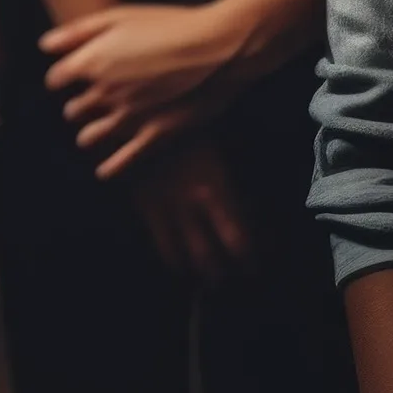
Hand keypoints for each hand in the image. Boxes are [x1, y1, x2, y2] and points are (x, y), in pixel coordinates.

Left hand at [41, 1, 240, 175]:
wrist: (216, 48)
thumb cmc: (168, 25)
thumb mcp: (118, 17)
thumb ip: (77, 32)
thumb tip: (45, 46)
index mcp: (92, 61)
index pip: (56, 79)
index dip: (59, 79)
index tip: (63, 80)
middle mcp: (105, 92)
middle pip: (74, 109)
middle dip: (76, 108)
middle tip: (80, 108)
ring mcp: (130, 116)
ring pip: (93, 135)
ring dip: (88, 135)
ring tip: (87, 137)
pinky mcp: (157, 134)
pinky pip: (126, 159)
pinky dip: (113, 168)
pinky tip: (104, 172)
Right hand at [129, 135, 248, 281]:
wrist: (136, 112)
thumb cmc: (186, 121)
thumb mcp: (219, 144)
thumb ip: (232, 179)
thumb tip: (250, 209)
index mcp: (215, 186)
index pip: (239, 240)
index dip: (250, 259)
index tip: (256, 264)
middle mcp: (190, 204)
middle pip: (211, 257)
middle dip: (223, 275)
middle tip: (234, 279)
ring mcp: (164, 206)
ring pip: (184, 257)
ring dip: (199, 273)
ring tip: (209, 280)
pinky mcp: (144, 204)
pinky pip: (161, 243)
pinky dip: (173, 258)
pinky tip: (181, 262)